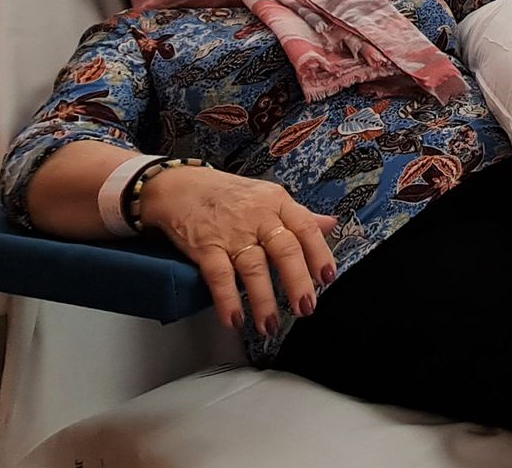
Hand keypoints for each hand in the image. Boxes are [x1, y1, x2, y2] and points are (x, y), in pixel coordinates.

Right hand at [140, 166, 336, 335]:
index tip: (328, 278)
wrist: (180, 186)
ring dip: (264, 300)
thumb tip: (331, 225)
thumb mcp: (268, 196)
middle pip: (285, 250)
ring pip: (254, 268)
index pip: (306, 228)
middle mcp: (258, 216)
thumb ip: (299, 215)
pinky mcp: (205, 246)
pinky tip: (235, 319)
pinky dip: (227, 299)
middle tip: (305, 308)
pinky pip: (219, 276)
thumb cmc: (229, 194)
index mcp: (277, 202)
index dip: (320, 254)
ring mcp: (231, 233)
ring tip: (270, 325)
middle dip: (298, 282)